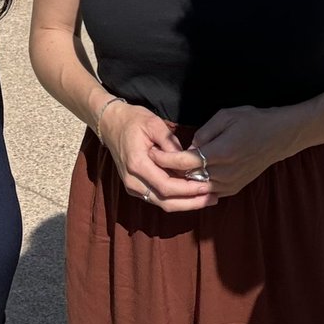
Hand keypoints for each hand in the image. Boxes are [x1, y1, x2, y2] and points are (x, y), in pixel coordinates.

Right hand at [97, 100, 217, 213]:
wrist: (110, 124)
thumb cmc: (133, 120)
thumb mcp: (154, 124)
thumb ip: (171, 144)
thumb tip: (189, 161)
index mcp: (137, 165)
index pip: (167, 186)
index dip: (189, 190)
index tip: (208, 186)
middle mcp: (133, 181)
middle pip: (165, 202)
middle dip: (191, 203)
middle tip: (213, 198)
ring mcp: (132, 186)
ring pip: (162, 203)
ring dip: (185, 203)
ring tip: (207, 198)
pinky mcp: (135, 187)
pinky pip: (157, 198)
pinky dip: (175, 198)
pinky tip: (191, 193)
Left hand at [151, 105, 295, 197]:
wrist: (279, 137)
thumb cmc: (252, 120)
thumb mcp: (226, 116)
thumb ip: (204, 132)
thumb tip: (189, 148)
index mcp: (221, 152)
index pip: (186, 161)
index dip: (167, 159)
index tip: (151, 154)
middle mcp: (225, 172)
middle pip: (189, 178)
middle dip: (170, 173)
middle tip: (152, 165)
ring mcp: (231, 183)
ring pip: (198, 188)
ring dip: (182, 182)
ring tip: (164, 174)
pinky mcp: (235, 189)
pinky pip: (210, 192)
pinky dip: (197, 187)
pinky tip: (186, 181)